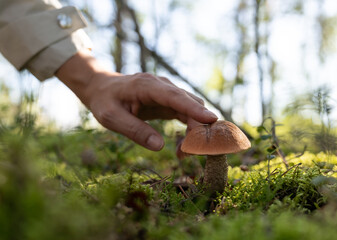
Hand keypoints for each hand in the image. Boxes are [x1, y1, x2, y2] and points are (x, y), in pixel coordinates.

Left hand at [56, 51, 216, 150]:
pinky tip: (184, 145)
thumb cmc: (105, 101)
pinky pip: (186, 113)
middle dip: (197, 126)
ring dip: (195, 130)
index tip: (211, 120)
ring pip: (191, 109)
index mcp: (147, 85)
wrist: (102, 87)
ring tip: (184, 153)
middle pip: (189, 103)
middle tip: (191, 152)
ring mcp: (167, 93)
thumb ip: (135, 130)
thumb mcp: (112, 118)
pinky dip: (190, 129)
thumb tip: (160, 146)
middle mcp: (161, 86)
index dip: (193, 108)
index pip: (175, 97)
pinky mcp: (168, 101)